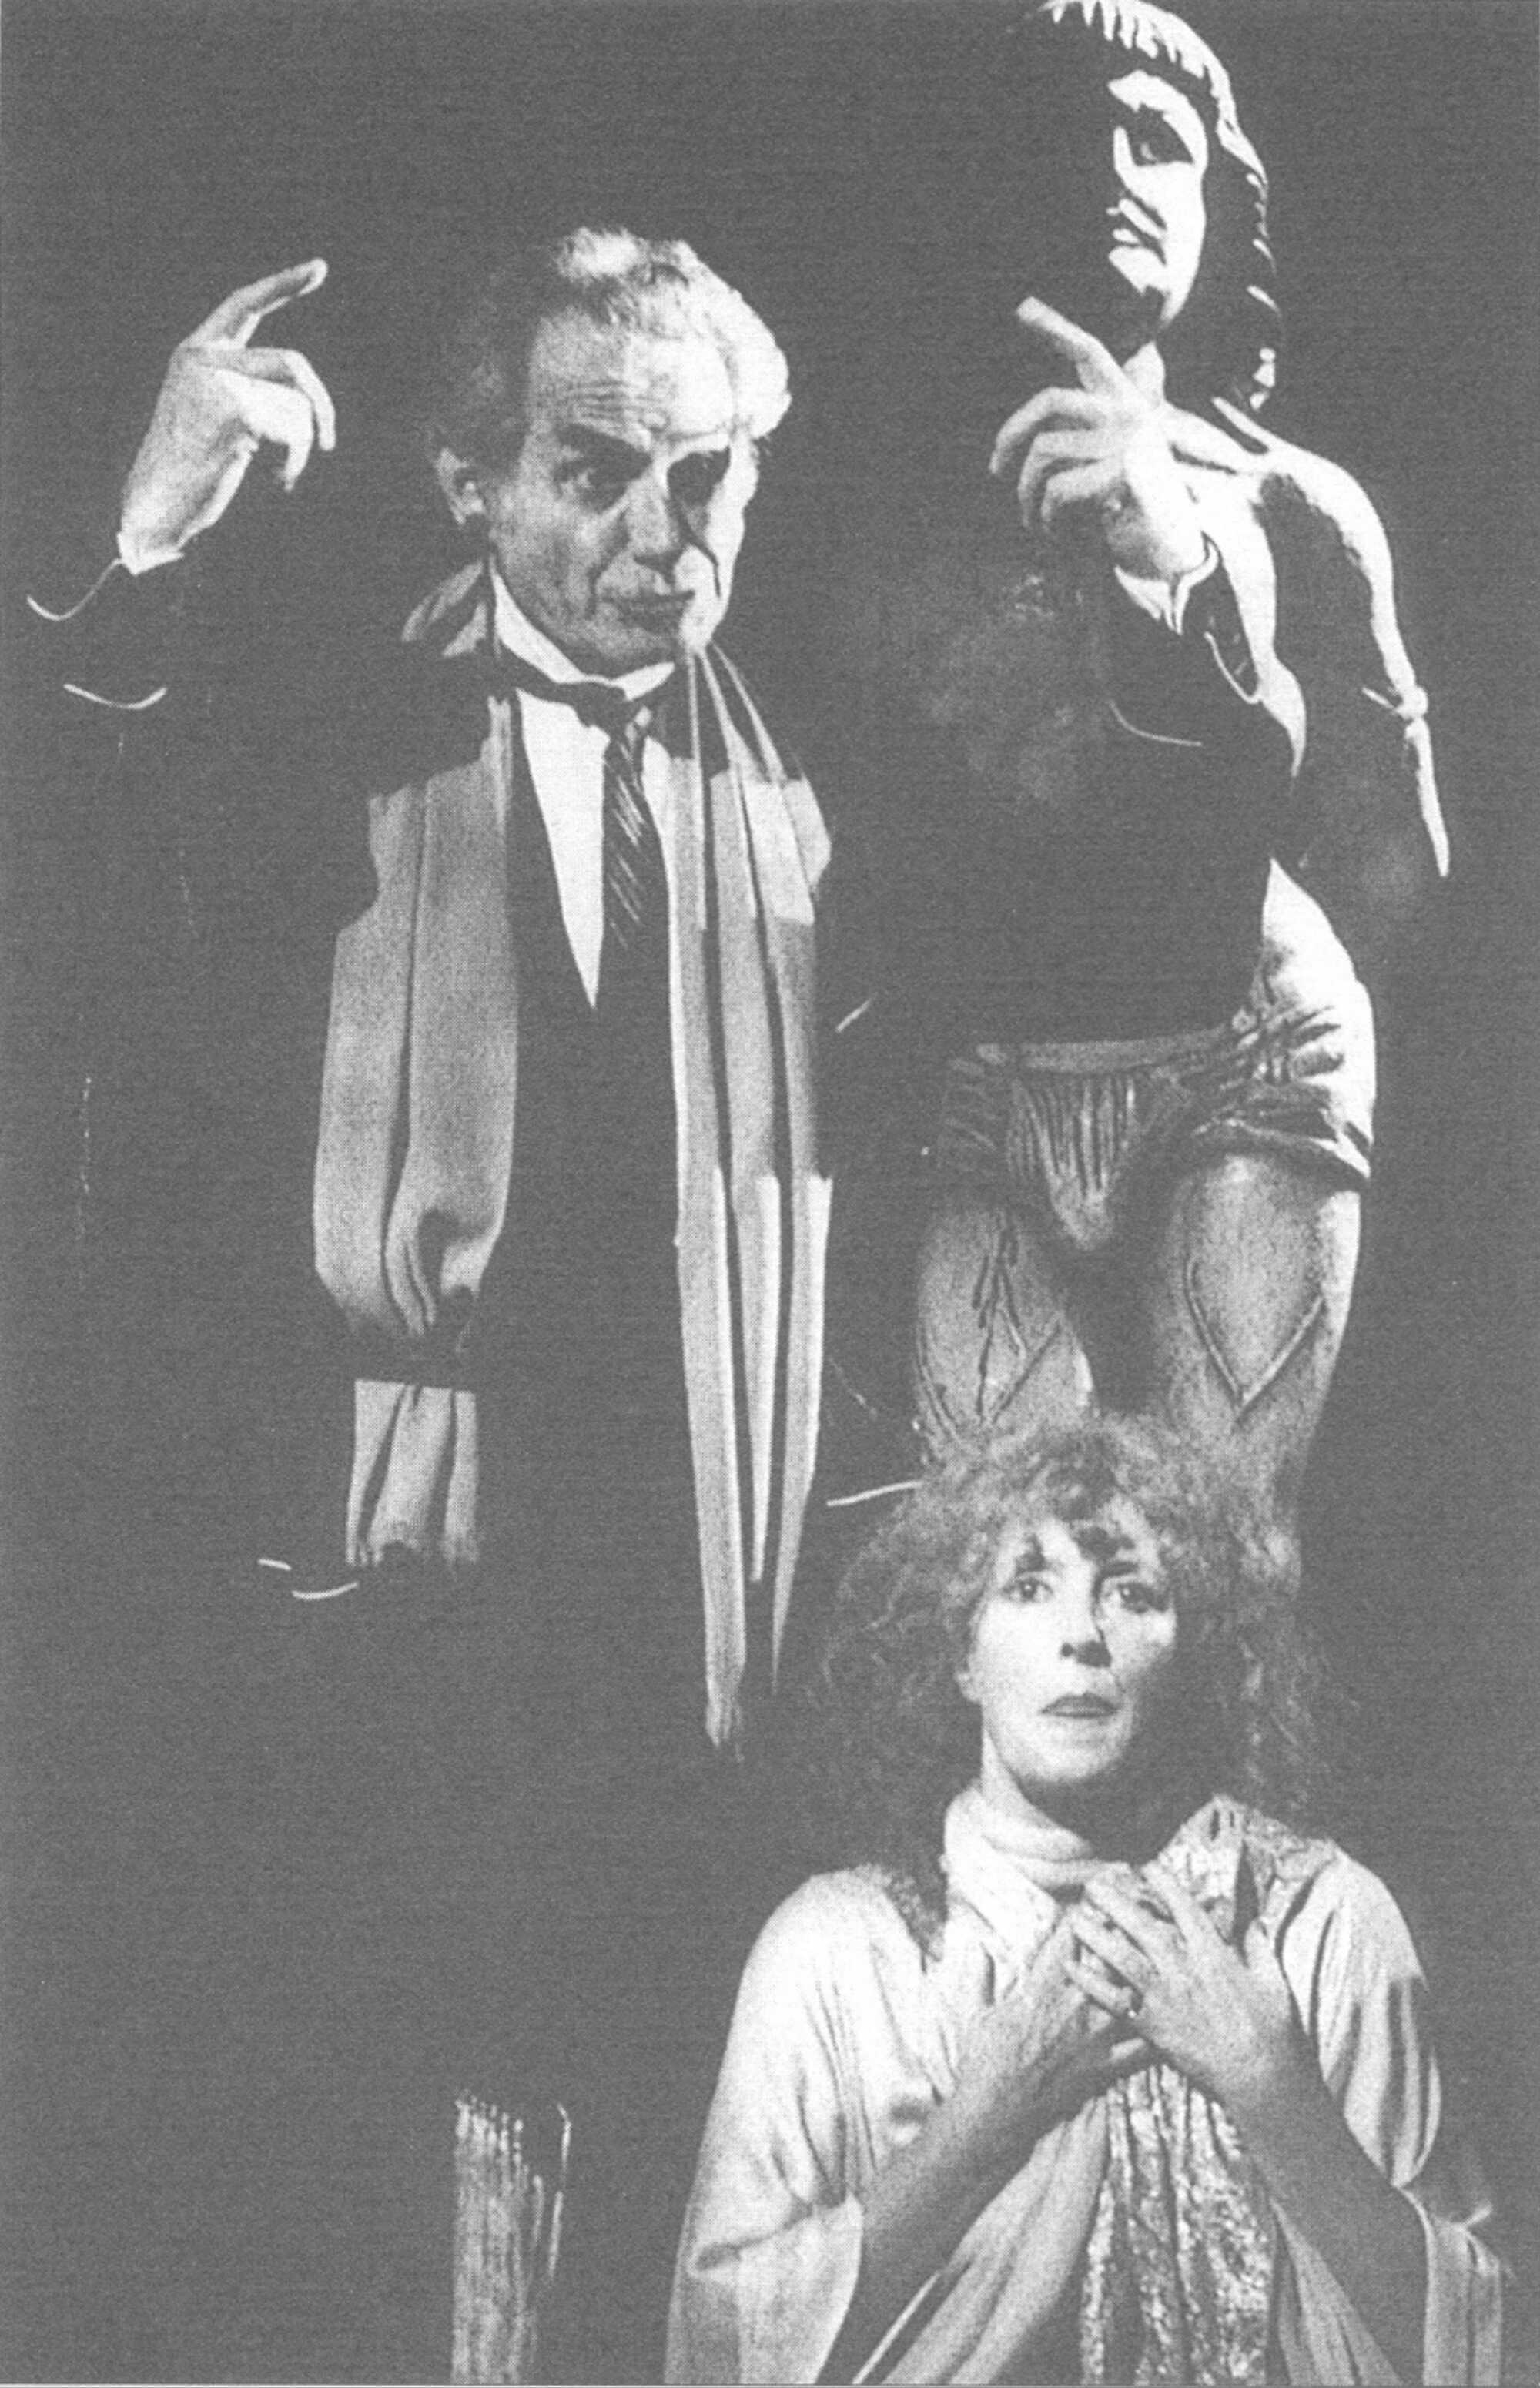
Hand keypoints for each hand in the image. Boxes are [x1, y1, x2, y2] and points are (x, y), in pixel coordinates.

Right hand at [118, 260, 335, 567]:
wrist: (157, 510)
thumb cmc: (190, 474)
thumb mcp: (217, 418)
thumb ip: (249, 391)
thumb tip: (310, 399)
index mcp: (196, 353)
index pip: (244, 304)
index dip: (284, 285)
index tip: (320, 267)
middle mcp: (203, 359)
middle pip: (294, 365)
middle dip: (321, 406)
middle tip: (330, 443)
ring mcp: (215, 382)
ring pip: (296, 405)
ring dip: (302, 446)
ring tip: (281, 475)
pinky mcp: (232, 412)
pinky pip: (293, 431)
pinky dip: (296, 462)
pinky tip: (278, 480)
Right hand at [951, 1917, 1148, 2169]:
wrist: (996, 2112)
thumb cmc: (983, 2060)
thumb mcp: (975, 2011)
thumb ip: (980, 1974)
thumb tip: (974, 1943)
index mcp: (1043, 1985)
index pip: (1072, 1936)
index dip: (1089, 1911)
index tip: (1100, 1893)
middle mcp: (1075, 2004)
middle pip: (1110, 1956)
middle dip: (1126, 1931)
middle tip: (1144, 1912)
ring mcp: (1094, 2037)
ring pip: (1132, 1994)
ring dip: (1146, 1973)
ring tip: (1164, 1956)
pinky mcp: (1105, 2067)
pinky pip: (1141, 2050)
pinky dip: (1158, 2034)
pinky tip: (1174, 2021)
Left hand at [989, 296, 1210, 584]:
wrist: (1174, 556)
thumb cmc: (1132, 514)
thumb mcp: (1104, 469)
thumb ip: (1077, 441)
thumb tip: (1015, 447)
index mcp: (1127, 405)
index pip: (1090, 354)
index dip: (1055, 328)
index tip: (1021, 305)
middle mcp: (1130, 413)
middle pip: (1050, 400)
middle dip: (1010, 435)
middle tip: (995, 470)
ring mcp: (1127, 440)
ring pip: (1044, 452)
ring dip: (1026, 496)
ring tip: (1033, 520)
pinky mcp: (1122, 473)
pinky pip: (1056, 491)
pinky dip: (1046, 519)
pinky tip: (1056, 534)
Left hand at [1068, 1865, 1303, 2116]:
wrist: (1261, 2078)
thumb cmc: (1273, 2031)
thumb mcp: (1274, 1982)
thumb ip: (1260, 1948)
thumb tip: (1254, 1922)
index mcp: (1214, 1956)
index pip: (1185, 1909)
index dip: (1164, 1884)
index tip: (1145, 1867)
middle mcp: (1185, 1971)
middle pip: (1144, 1928)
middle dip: (1117, 1903)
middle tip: (1093, 1885)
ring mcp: (1167, 1999)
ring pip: (1124, 1960)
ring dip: (1098, 1937)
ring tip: (1076, 1918)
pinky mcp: (1154, 2027)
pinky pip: (1116, 2002)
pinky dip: (1093, 1985)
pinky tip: (1072, 1969)